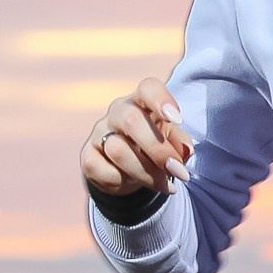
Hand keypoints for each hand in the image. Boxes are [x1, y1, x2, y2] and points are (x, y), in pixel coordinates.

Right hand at [81, 78, 192, 199]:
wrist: (123, 171)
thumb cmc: (153, 147)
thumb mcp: (171, 141)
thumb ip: (180, 142)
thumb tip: (184, 152)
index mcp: (141, 102)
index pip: (147, 88)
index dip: (161, 100)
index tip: (176, 119)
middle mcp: (118, 112)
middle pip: (131, 120)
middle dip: (158, 150)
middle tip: (178, 171)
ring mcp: (99, 134)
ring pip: (118, 150)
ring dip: (146, 173)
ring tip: (164, 184)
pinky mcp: (88, 158)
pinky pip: (106, 171)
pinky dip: (125, 182)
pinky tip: (133, 183)